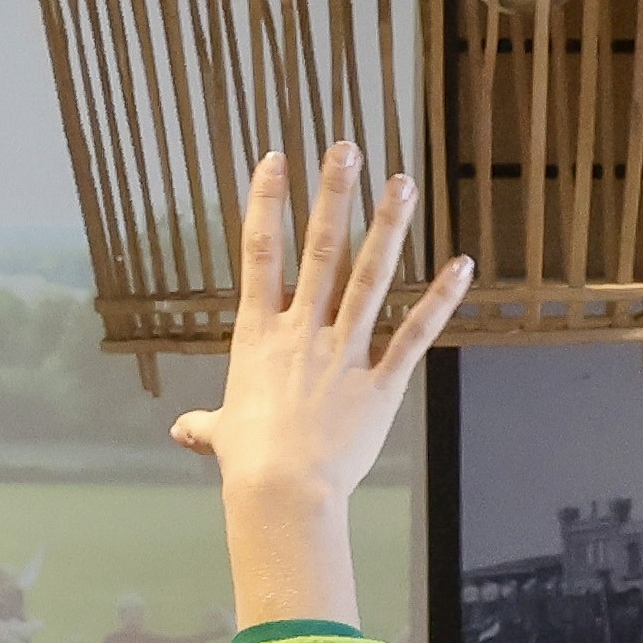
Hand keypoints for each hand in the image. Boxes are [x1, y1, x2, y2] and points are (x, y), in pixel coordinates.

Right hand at [173, 141, 467, 629]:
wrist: (281, 494)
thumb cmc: (247, 466)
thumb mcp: (222, 437)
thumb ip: (206, 425)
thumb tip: (182, 431)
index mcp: (260, 337)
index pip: (260, 255)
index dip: (266, 203)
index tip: (275, 159)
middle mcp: (301, 333)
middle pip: (319, 251)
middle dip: (333, 196)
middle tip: (347, 148)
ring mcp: (343, 354)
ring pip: (369, 279)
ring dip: (387, 228)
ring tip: (402, 182)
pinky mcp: (380, 384)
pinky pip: (413, 335)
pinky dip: (439, 301)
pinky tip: (459, 266)